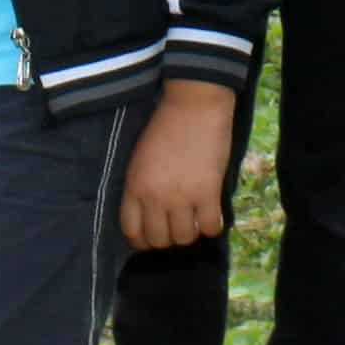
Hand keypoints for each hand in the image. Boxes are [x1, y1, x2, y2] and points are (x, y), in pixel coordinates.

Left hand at [121, 82, 235, 250]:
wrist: (194, 104)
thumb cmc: (166, 126)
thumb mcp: (140, 159)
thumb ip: (141, 187)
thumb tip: (151, 215)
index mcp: (134, 187)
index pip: (132, 231)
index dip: (142, 239)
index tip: (152, 235)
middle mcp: (155, 197)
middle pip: (158, 240)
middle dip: (167, 238)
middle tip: (177, 225)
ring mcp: (181, 197)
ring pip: (184, 238)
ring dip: (190, 232)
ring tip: (195, 218)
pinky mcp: (208, 193)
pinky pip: (209, 228)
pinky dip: (212, 226)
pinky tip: (211, 214)